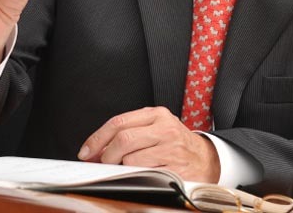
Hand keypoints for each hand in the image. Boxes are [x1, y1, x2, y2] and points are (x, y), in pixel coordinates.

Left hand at [78, 107, 219, 181]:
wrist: (206, 159)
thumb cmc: (174, 144)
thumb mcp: (155, 129)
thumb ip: (128, 133)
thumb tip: (94, 150)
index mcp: (157, 114)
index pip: (119, 122)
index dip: (97, 138)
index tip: (86, 151)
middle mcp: (165, 128)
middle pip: (123, 139)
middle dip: (106, 155)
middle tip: (103, 164)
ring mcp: (171, 148)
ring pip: (131, 159)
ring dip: (122, 168)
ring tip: (128, 169)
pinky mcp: (176, 168)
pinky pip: (144, 174)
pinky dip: (136, 177)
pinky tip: (141, 175)